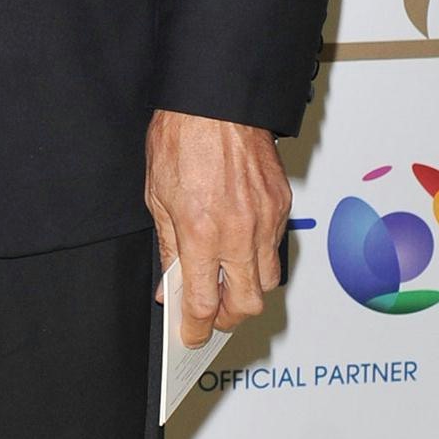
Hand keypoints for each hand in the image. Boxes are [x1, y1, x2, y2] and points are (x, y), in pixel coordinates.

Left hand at [145, 110, 290, 345]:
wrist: (216, 102)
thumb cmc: (181, 140)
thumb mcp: (157, 198)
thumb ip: (168, 247)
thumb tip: (171, 284)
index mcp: (202, 233)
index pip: (205, 303)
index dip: (197, 328)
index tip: (190, 336)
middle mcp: (240, 232)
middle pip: (248, 304)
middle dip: (228, 318)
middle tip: (211, 316)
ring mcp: (266, 220)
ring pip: (270, 280)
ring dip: (248, 290)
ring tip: (226, 284)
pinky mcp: (282, 205)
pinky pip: (277, 246)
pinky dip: (259, 256)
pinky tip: (240, 247)